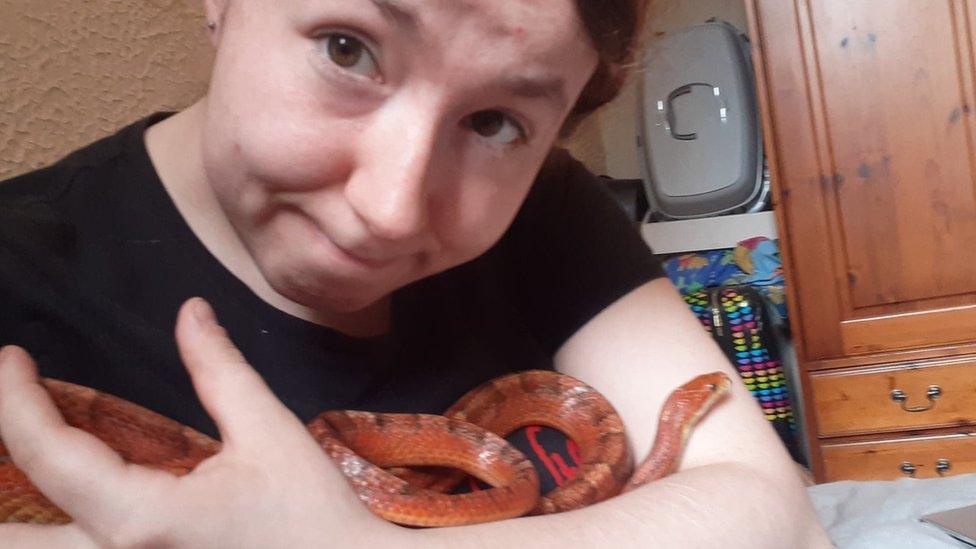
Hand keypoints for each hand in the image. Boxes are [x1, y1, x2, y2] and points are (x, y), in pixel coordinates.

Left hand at [0, 298, 403, 548]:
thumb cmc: (310, 514)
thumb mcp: (268, 433)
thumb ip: (218, 370)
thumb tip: (190, 314)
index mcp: (140, 517)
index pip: (47, 452)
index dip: (15, 398)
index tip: (12, 357)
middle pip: (11, 539)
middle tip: (8, 414)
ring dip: (18, 522)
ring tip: (13, 474)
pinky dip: (56, 533)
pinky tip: (64, 510)